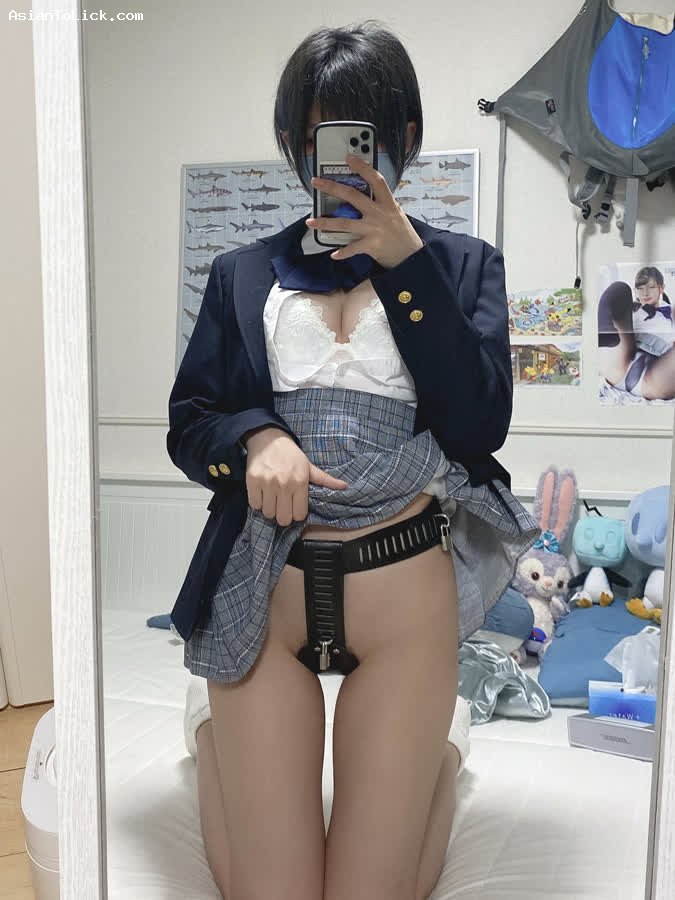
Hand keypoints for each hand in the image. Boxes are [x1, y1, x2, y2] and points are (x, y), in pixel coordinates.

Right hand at [245, 427, 348, 526]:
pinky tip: (263, 494)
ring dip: (270, 509)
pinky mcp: (252, 481)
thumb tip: (345, 486)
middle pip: (283, 519)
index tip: (294, 507)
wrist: (268, 439)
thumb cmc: (290, 455)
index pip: (299, 515)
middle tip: (282, 506)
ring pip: (268, 513)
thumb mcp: (309, 466)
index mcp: (300, 482)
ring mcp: (267, 483)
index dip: (297, 513)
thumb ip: (325, 480)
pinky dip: (258, 503)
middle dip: (283, 515)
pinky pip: (254, 505)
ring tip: (272, 498)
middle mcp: (284, 484)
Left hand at [305, 153, 423, 268]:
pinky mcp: (371, 245)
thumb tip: (364, 191)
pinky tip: (333, 254)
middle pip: (352, 196)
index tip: (349, 157)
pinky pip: (352, 248)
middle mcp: (379, 214)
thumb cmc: (402, 232)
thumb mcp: (395, 212)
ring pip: (345, 223)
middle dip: (332, 188)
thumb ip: (381, 202)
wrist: (411, 255)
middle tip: (316, 183)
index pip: (375, 179)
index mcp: (387, 202)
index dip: (362, 167)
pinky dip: (342, 252)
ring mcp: (374, 229)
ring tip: (311, 221)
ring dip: (325, 222)